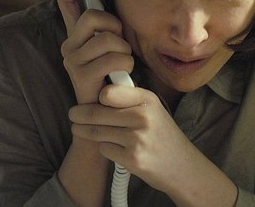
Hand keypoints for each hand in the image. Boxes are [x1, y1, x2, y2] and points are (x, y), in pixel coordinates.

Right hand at [57, 0, 133, 104]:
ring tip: (121, 64)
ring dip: (124, 50)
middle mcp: (68, 45)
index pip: (68, 1)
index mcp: (75, 36)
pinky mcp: (80, 75)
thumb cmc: (113, 80)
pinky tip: (121, 76)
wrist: (106, 116)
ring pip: (108, 38)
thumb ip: (107, 28)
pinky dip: (125, 65)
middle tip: (119, 44)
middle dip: (115, 28)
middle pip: (93, 16)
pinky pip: (113, 57)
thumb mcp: (111, 50)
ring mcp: (71, 60)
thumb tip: (104, 0)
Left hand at [67, 85, 191, 192]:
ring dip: (86, 132)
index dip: (98, 96)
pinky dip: (105, 148)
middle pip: (97, 113)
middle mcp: (143, 117)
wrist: (182, 166)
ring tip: (80, 129)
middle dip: (79, 115)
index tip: (94, 99)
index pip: (109, 92)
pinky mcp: (132, 159)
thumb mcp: (152, 109)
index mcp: (147, 100)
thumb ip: (129, 98)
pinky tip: (115, 148)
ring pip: (97, 132)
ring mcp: (137, 139)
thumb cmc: (161, 134)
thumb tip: (99, 87)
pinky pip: (104, 149)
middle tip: (72, 114)